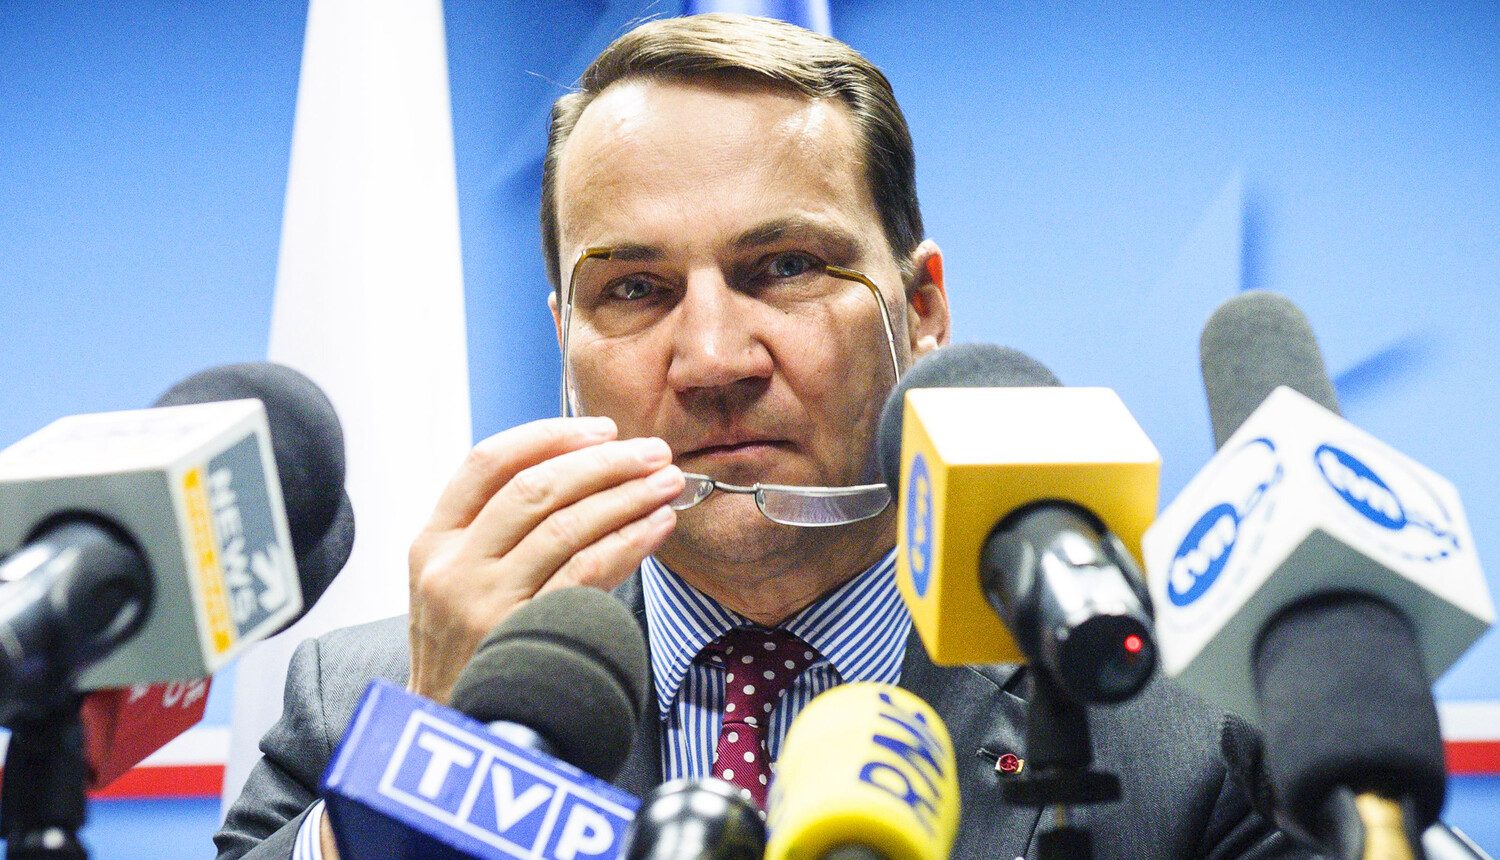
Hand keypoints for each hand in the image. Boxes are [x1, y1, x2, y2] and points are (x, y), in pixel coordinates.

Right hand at [406, 417, 682, 703]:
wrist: (451, 729)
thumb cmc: (467, 650)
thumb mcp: (455, 581)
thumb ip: (498, 528)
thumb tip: (584, 470)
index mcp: (434, 540)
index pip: (488, 462)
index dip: (550, 436)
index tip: (601, 428)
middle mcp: (453, 565)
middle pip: (536, 487)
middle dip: (605, 462)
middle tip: (653, 452)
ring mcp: (485, 602)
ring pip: (567, 525)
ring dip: (627, 497)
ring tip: (666, 483)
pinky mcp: (523, 634)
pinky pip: (588, 572)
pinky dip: (629, 542)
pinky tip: (657, 528)